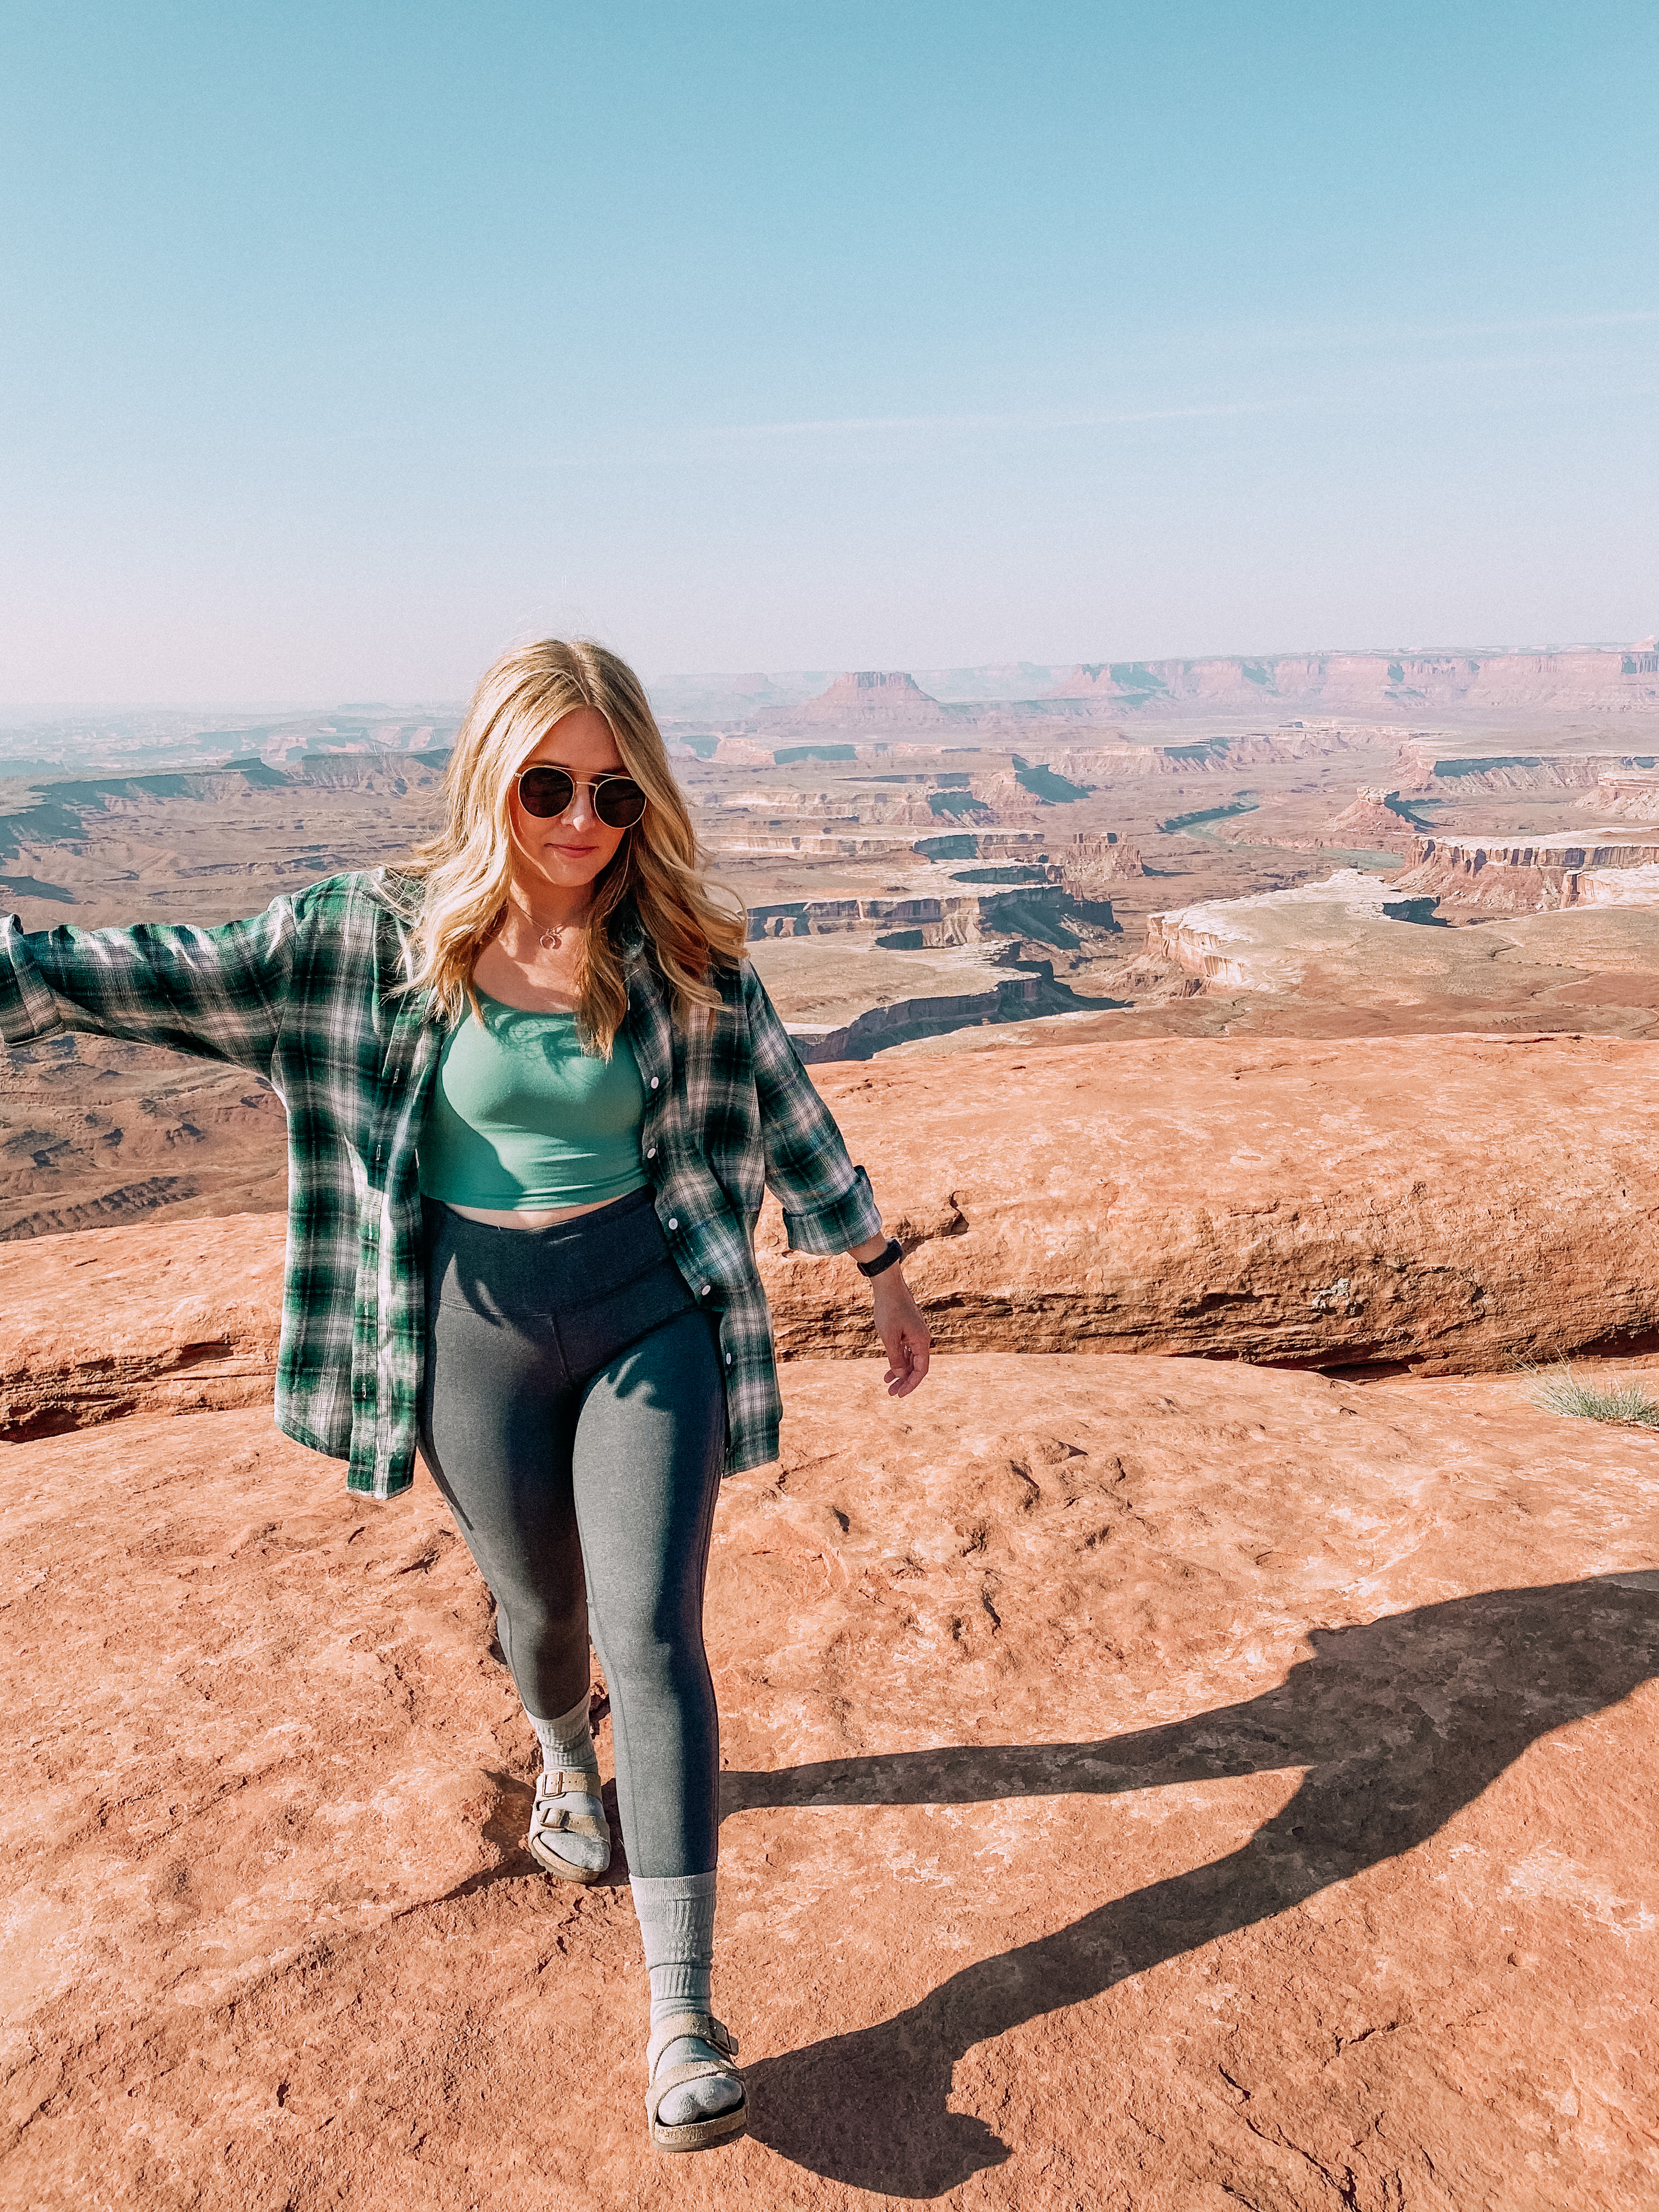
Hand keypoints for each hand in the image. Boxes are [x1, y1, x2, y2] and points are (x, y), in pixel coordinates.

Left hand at [871, 1265, 930, 1396]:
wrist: (888, 1285)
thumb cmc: (889, 1309)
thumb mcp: (889, 1337)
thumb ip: (896, 1357)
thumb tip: (901, 1376)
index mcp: (921, 1341)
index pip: (921, 1370)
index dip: (911, 1384)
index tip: (899, 1395)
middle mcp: (922, 1338)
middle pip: (916, 1366)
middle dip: (904, 1381)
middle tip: (891, 1394)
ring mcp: (915, 1334)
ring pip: (911, 1359)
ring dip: (901, 1372)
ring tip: (888, 1384)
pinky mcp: (908, 1329)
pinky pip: (906, 1350)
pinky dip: (898, 1360)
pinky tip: (889, 1369)